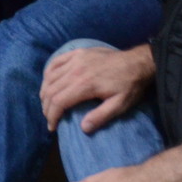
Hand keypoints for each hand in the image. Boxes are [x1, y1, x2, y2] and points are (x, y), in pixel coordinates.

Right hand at [41, 43, 155, 131]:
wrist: (137, 63)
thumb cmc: (129, 86)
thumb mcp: (120, 105)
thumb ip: (101, 116)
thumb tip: (83, 128)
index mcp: (84, 85)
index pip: (59, 101)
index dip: (52, 115)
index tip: (52, 127)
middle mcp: (75, 71)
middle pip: (51, 90)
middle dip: (46, 107)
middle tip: (49, 118)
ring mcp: (74, 59)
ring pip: (50, 76)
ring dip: (45, 91)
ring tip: (47, 103)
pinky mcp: (76, 53)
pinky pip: (55, 62)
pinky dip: (48, 73)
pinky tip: (48, 81)